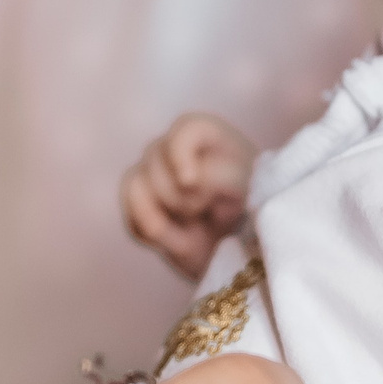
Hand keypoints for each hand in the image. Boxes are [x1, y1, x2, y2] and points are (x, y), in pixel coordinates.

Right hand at [121, 113, 257, 278]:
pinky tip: (177, 238)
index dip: (180, 153)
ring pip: (137, 185)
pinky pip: (131, 211)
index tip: (189, 182)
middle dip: (184, 196)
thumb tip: (187, 180)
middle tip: (214, 213)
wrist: (240, 254)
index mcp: (210, 136)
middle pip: (157, 160)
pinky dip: (155, 230)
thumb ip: (220, 175)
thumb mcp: (252, 191)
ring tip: (196, 225)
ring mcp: (152, 171)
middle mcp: (176, 147)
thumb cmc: (252, 213)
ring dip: (170, 214)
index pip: (186, 130)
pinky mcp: (138, 201)